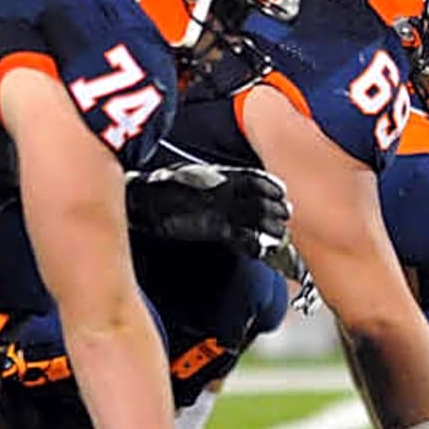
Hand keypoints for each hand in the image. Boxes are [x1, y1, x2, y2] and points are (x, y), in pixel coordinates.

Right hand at [126, 164, 290, 257]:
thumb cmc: (165, 189)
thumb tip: (236, 185)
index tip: (281, 192)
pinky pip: (243, 240)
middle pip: (264, 200)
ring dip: (273, 227)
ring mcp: (221, 210)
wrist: (144, 202)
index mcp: (221, 177)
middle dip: (277, 209)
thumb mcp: (196, 176)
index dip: (272, 186)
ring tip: (279, 233)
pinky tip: (260, 251)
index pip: (257, 179)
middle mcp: (225, 192)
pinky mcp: (214, 229)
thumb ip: (218, 180)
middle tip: (284, 215)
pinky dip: (255, 247)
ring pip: (259, 219)